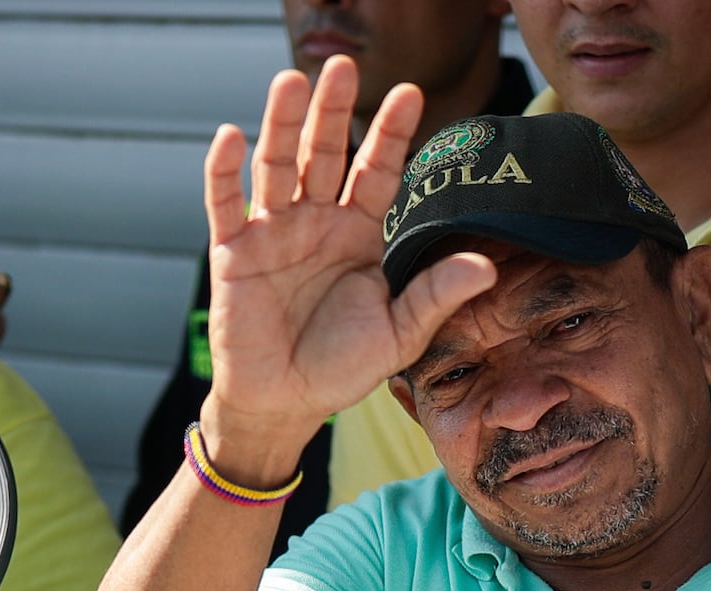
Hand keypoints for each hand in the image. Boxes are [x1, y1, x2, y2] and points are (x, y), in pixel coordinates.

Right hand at [200, 56, 494, 471]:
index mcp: (361, 233)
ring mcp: (274, 231)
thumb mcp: (399, 333)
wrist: (286, 402)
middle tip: (344, 67)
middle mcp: (318, 221)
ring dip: (281, 124)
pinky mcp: (234, 251)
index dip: (391, 134)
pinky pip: (226, 203)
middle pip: (325, 154)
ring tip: (291, 82)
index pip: (378, 172)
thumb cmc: (344, 366)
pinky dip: (224, 171)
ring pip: (277, 166)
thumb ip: (435, 295)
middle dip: (335, 111)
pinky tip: (232, 135)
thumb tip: (486, 267)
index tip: (413, 93)